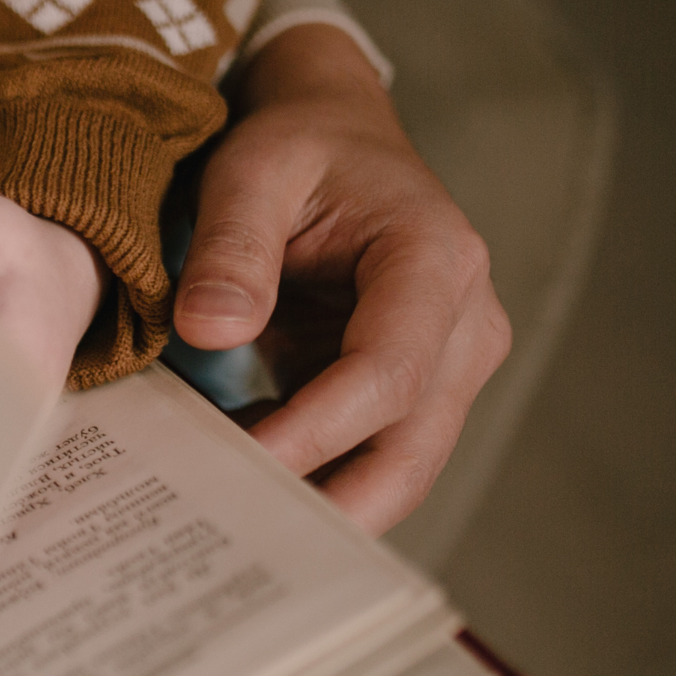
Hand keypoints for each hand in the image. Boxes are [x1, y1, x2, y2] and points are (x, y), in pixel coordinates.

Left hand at [173, 24, 511, 532]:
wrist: (333, 135)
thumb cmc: (297, 147)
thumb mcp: (252, 170)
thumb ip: (231, 246)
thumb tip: (211, 330)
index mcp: (436, 261)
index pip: (387, 372)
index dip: (316, 430)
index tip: (239, 465)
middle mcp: (465, 325)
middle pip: (411, 450)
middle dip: (330, 506)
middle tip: (236, 540)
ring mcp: (446, 367)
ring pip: (396, 469)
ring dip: (315, 502)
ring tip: (224, 524)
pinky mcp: (411, 393)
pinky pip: (366, 455)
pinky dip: (308, 480)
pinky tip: (233, 489)